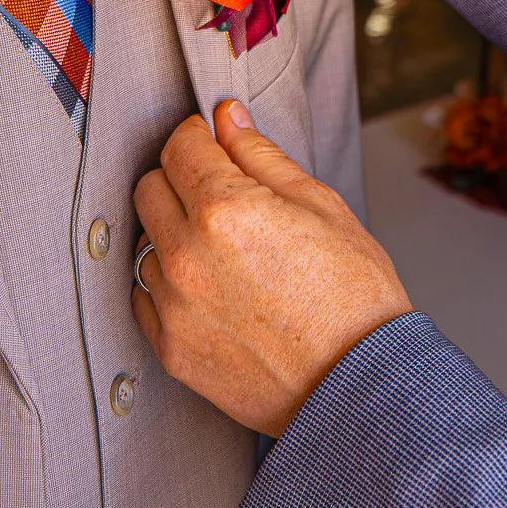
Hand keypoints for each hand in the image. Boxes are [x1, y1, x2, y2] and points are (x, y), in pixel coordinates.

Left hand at [131, 101, 411, 436]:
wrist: (361, 387)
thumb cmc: (355, 300)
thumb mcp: (322, 207)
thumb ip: (262, 157)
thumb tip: (229, 120)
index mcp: (226, 210)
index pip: (181, 146)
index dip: (199, 136)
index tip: (212, 142)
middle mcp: (188, 255)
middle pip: (150, 188)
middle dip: (181, 178)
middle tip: (220, 192)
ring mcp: (173, 305)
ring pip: (146, 243)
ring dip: (173, 234)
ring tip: (225, 250)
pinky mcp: (170, 348)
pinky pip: (145, 297)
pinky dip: (169, 285)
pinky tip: (212, 289)